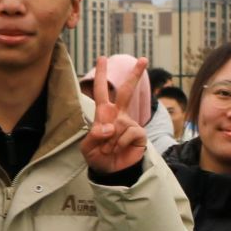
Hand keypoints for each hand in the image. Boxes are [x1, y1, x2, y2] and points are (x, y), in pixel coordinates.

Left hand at [80, 55, 149, 173]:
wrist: (111, 172)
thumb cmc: (97, 157)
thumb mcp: (87, 147)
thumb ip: (94, 135)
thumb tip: (109, 126)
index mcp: (104, 114)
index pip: (101, 91)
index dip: (101, 75)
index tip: (102, 58)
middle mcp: (118, 115)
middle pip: (126, 91)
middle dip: (135, 75)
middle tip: (143, 59)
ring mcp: (130, 123)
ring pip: (120, 123)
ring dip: (111, 140)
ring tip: (109, 150)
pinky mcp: (139, 134)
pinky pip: (129, 132)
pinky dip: (120, 143)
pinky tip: (119, 149)